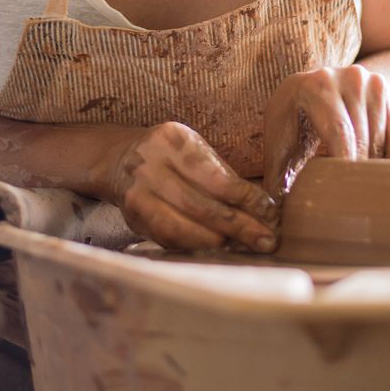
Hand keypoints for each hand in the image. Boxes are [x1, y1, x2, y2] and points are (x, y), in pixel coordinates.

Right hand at [102, 122, 278, 252]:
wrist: (119, 158)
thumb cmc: (170, 155)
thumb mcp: (193, 148)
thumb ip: (221, 173)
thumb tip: (262, 209)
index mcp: (173, 141)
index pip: (217, 177)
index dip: (247, 198)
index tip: (270, 212)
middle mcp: (151, 166)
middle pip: (202, 206)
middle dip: (240, 227)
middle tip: (267, 240)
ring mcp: (138, 194)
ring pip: (184, 228)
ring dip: (220, 241)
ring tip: (247, 247)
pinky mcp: (133, 218)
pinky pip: (170, 239)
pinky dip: (197, 246)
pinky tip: (219, 249)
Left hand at [262, 65, 389, 200]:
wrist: (314, 86)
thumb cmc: (291, 120)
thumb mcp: (279, 140)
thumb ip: (276, 175)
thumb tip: (275, 216)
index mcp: (317, 86)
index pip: (339, 133)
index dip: (345, 166)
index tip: (344, 197)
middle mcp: (349, 78)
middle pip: (363, 138)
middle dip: (358, 175)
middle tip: (354, 206)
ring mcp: (372, 84)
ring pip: (382, 141)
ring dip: (374, 171)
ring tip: (361, 196)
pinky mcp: (387, 96)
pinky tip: (378, 181)